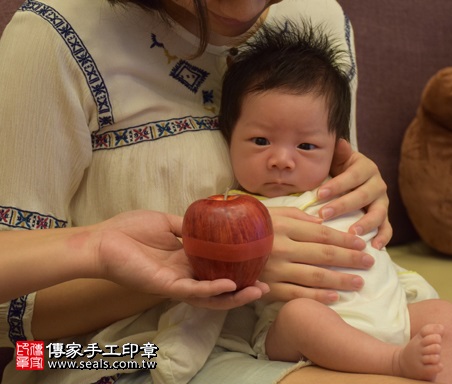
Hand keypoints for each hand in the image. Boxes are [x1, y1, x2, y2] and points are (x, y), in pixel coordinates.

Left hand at [93, 211, 268, 309]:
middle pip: (218, 287)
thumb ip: (188, 226)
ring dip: (233, 296)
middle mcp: (184, 273)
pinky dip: (212, 289)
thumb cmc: (129, 230)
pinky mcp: (166, 286)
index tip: (257, 262)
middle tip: (264, 287)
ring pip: (210, 296)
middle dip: (242, 289)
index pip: (216, 268)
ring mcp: (176, 282)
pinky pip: (193, 290)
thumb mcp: (167, 222)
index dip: (236, 268)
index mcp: (185, 259)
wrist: (102, 240)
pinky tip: (229, 285)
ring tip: (256, 291)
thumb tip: (209, 220)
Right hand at [260, 207, 374, 303]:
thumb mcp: (273, 212)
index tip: (363, 244)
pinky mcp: (268, 287)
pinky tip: (335, 298)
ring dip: (340, 280)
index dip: (345, 239)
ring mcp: (275, 269)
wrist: (218, 244)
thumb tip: (323, 221)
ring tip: (359, 282)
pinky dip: (317, 297)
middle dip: (350, 259)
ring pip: (315, 276)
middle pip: (324, 254)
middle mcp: (282, 247)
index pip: (323, 233)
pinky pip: (296, 294)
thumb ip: (299, 216)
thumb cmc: (250, 225)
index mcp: (286, 226)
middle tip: (370, 262)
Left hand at [318, 139, 391, 248]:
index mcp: (366, 167)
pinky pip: (387, 228)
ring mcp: (383, 202)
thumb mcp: (337, 157)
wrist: (351, 179)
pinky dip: (382, 238)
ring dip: (365, 224)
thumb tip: (337, 141)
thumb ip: (337, 151)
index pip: (352, 176)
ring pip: (378, 213)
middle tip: (324, 215)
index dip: (337, 185)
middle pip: (363, 195)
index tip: (319, 194)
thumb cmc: (338, 169)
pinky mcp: (384, 217)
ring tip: (351, 233)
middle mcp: (378, 184)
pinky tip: (373, 247)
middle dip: (343, 206)